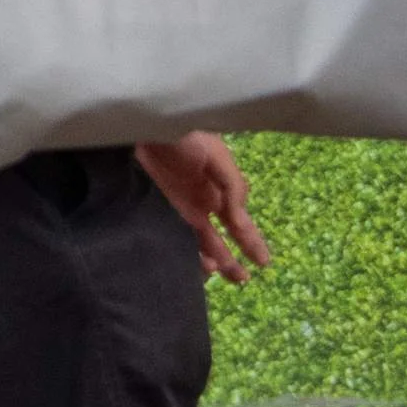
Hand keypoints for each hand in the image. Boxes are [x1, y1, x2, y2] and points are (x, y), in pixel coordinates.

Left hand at [139, 131, 266, 280]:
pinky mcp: (158, 209)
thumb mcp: (217, 157)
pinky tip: (193, 263)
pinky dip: (184, 252)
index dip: (252, 241)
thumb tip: (240, 222)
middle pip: (221, 238)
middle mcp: (203, 203)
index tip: (264, 262)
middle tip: (242, 280)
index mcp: (221, 189)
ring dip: (211, 259)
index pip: (240, 222)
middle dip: (232, 258)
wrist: (142, 125)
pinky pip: (174, 236)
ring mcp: (180, 208)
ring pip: (199, 242)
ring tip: (216, 272)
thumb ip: (232, 188)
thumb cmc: (185, 135)